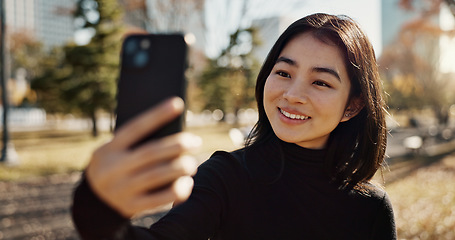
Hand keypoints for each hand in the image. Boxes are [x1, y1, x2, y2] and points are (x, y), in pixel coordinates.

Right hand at [86, 97, 200, 217]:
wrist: (95, 201)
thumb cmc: (115, 166)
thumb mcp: (114, 151)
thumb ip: (135, 143)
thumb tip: (173, 131)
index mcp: (109, 149)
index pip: (135, 128)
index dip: (157, 114)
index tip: (177, 103)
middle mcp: (113, 169)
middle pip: (150, 153)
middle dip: (177, 145)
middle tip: (195, 142)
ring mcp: (121, 189)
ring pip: (157, 176)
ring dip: (180, 168)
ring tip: (192, 163)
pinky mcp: (130, 206)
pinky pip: (159, 199)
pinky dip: (177, 190)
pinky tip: (187, 183)